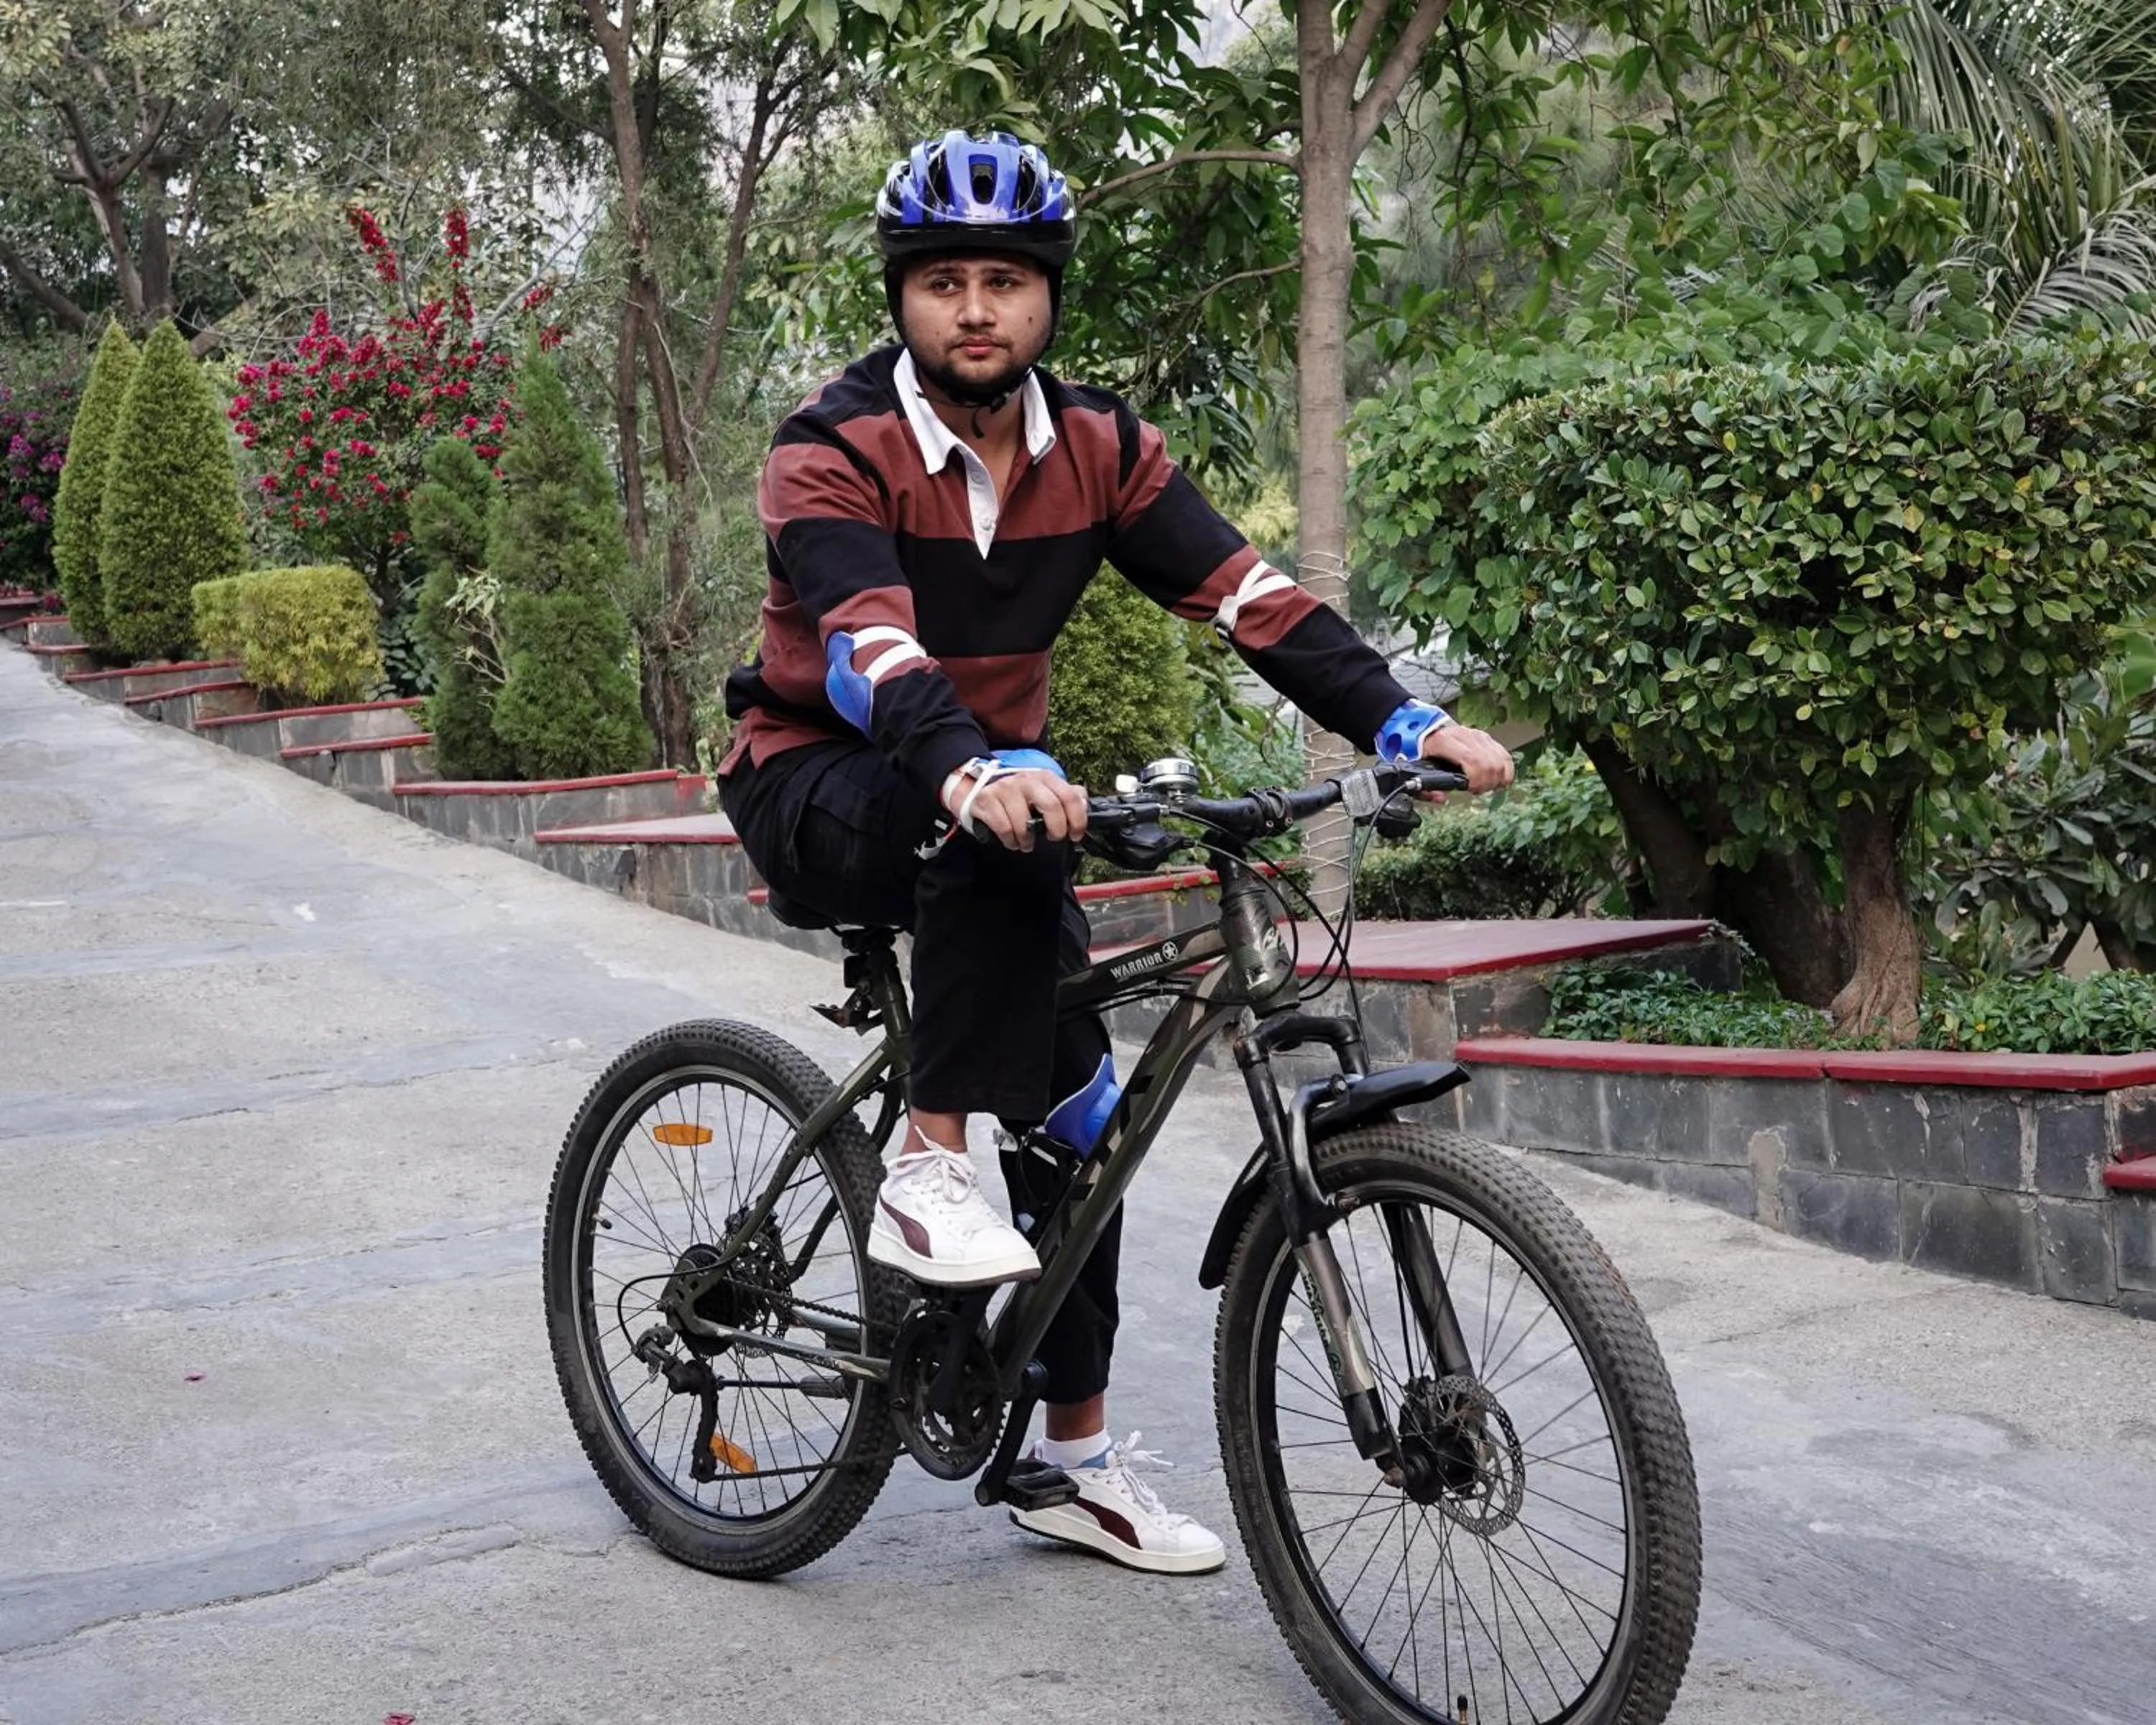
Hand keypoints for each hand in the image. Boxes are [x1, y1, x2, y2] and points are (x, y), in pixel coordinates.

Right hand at [954, 768, 1089, 851]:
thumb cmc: (1019, 796)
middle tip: (1053, 838)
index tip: (1075, 834)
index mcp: (1045, 777)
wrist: (981, 788)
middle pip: (1051, 806)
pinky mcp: (986, 800)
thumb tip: (1084, 802)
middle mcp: (1026, 779)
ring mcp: (1005, 789)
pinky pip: (1003, 828)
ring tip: (1026, 843)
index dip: (1077, 819)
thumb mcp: (1044, 791)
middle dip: (1056, 830)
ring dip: (1027, 840)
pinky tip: (1012, 841)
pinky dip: (1010, 840)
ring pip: (1024, 822)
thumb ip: (1066, 795)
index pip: (1070, 796)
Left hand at [1420, 723, 1512, 794]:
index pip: (1471, 759)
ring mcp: (1476, 735)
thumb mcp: (1418, 771)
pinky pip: (1504, 756)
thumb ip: (1425, 789)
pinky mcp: (1486, 737)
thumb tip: (1441, 797)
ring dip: (1496, 778)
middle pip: (1487, 762)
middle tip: (1477, 790)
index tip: (1471, 789)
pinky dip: (1505, 771)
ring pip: (1499, 759)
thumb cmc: (1424, 754)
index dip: (1476, 778)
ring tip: (1485, 786)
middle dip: (1486, 783)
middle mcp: (1462, 734)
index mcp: (1443, 741)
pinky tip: (1497, 780)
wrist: (1427, 734)